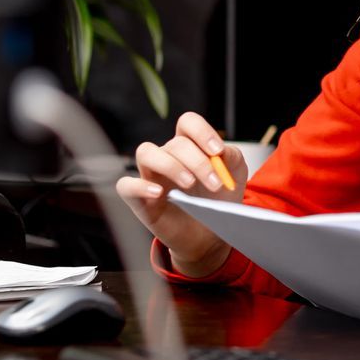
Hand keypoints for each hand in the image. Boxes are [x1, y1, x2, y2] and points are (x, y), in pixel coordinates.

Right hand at [113, 112, 249, 273]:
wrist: (209, 236)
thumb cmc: (216, 202)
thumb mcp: (233, 177)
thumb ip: (230, 158)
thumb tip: (221, 151)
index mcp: (190, 146)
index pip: (188, 123)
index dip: (202, 132)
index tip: (217, 151)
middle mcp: (167, 156)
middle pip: (176, 143)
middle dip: (198, 162)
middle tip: (215, 184)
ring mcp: (150, 175)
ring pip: (146, 152)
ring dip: (171, 165)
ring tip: (189, 184)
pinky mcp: (138, 199)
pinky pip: (126, 185)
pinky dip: (141, 186)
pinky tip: (160, 194)